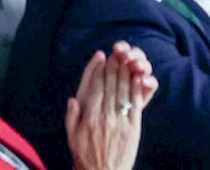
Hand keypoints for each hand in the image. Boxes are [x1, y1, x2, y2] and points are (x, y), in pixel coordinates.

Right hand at [66, 42, 157, 169]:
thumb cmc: (86, 157)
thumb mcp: (72, 138)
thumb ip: (72, 117)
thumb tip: (72, 99)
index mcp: (89, 118)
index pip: (95, 88)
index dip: (99, 71)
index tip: (102, 58)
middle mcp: (104, 117)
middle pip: (110, 86)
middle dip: (113, 67)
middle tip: (116, 54)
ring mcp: (119, 122)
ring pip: (122, 92)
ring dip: (125, 73)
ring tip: (127, 60)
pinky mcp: (133, 128)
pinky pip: (135, 104)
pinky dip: (136, 89)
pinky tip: (138, 78)